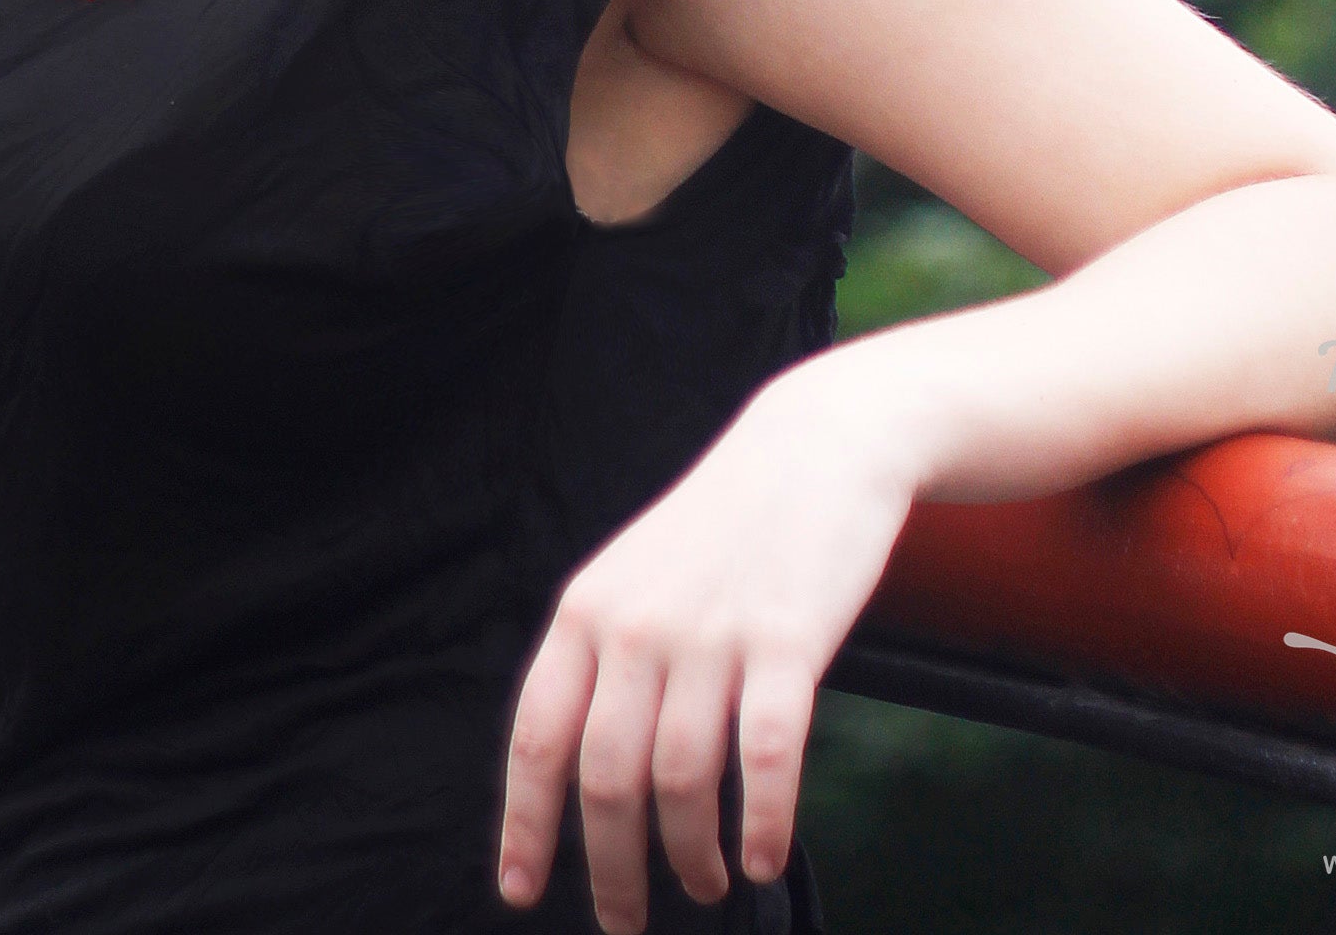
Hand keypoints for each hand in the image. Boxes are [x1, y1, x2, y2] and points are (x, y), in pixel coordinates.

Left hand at [495, 367, 916, 931]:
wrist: (812, 447)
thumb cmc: (723, 525)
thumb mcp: (635, 574)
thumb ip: (603, 657)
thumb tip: (578, 770)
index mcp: (587, 609)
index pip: (537, 736)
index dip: (527, 824)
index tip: (523, 891)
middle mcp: (637, 624)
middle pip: (606, 778)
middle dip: (613, 869)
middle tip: (629, 921)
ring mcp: (711, 633)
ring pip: (681, 780)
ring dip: (689, 855)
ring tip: (703, 883)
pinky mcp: (786, 641)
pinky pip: (766, 759)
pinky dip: (762, 824)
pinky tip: (764, 858)